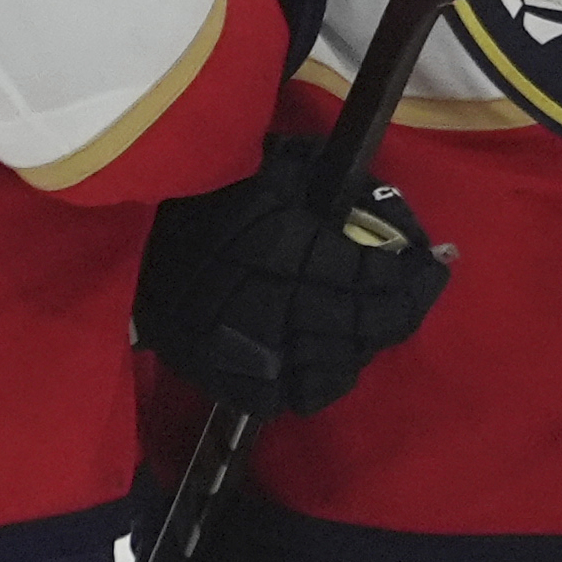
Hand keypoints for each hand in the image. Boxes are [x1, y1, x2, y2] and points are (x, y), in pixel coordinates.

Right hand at [137, 135, 448, 415]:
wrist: (128, 244)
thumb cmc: (209, 194)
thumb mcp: (276, 165)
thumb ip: (338, 186)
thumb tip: (396, 214)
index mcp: (282, 248)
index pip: (371, 276)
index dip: (413, 274)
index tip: (433, 262)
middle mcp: (270, 305)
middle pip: (364, 326)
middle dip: (402, 308)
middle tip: (417, 291)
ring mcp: (249, 350)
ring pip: (338, 367)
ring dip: (367, 345)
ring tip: (376, 320)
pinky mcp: (229, 380)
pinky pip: (295, 395)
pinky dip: (323, 377)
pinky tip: (332, 353)